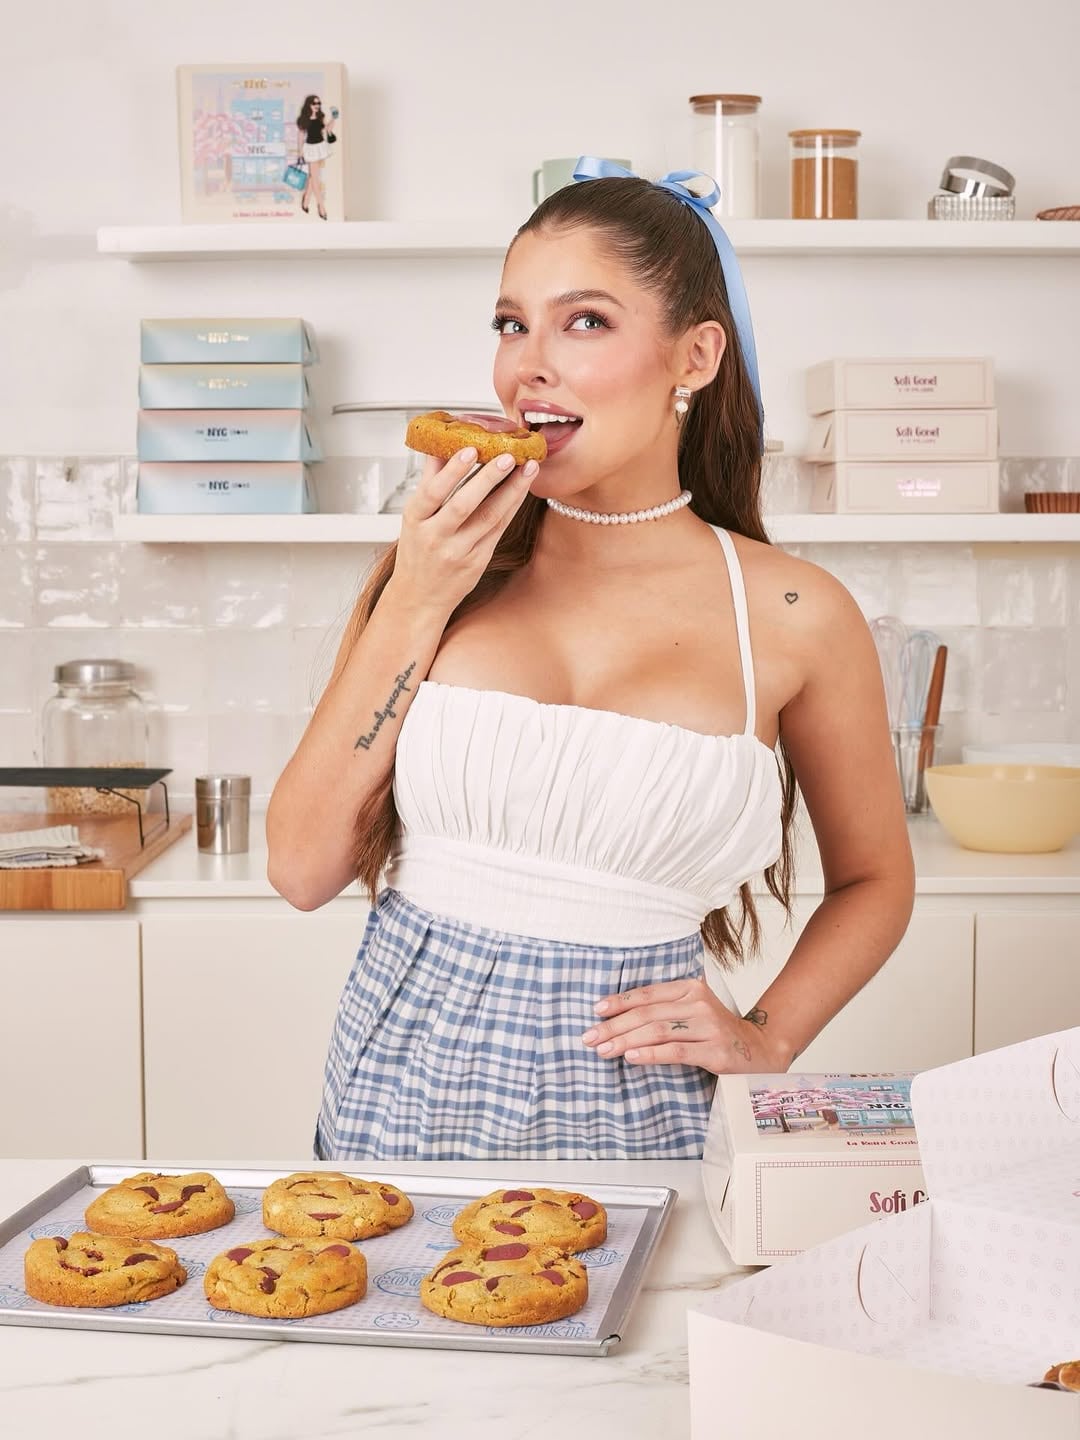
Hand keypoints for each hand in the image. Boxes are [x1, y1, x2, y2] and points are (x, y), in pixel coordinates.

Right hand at [389, 446, 538, 620]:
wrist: (419, 598)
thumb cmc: (416, 553)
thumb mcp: (413, 518)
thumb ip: (429, 482)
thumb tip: (439, 446)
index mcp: (415, 520)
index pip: (433, 492)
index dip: (452, 471)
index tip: (470, 448)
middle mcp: (435, 537)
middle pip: (464, 505)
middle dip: (488, 478)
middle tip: (509, 455)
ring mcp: (457, 552)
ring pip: (488, 518)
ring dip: (511, 491)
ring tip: (527, 468)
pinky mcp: (477, 563)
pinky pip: (498, 531)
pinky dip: (511, 508)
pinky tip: (522, 490)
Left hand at [581, 977, 787, 1074]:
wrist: (760, 1051)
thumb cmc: (716, 1032)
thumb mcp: (692, 1011)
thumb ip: (664, 1009)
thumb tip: (618, 1017)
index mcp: (690, 988)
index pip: (647, 994)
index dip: (619, 1002)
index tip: (595, 1011)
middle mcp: (699, 1003)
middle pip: (647, 1014)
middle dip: (614, 1026)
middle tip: (589, 1037)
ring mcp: (709, 1026)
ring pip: (657, 1031)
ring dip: (625, 1040)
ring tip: (603, 1050)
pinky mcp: (715, 1051)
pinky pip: (676, 1051)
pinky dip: (650, 1054)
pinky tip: (631, 1057)